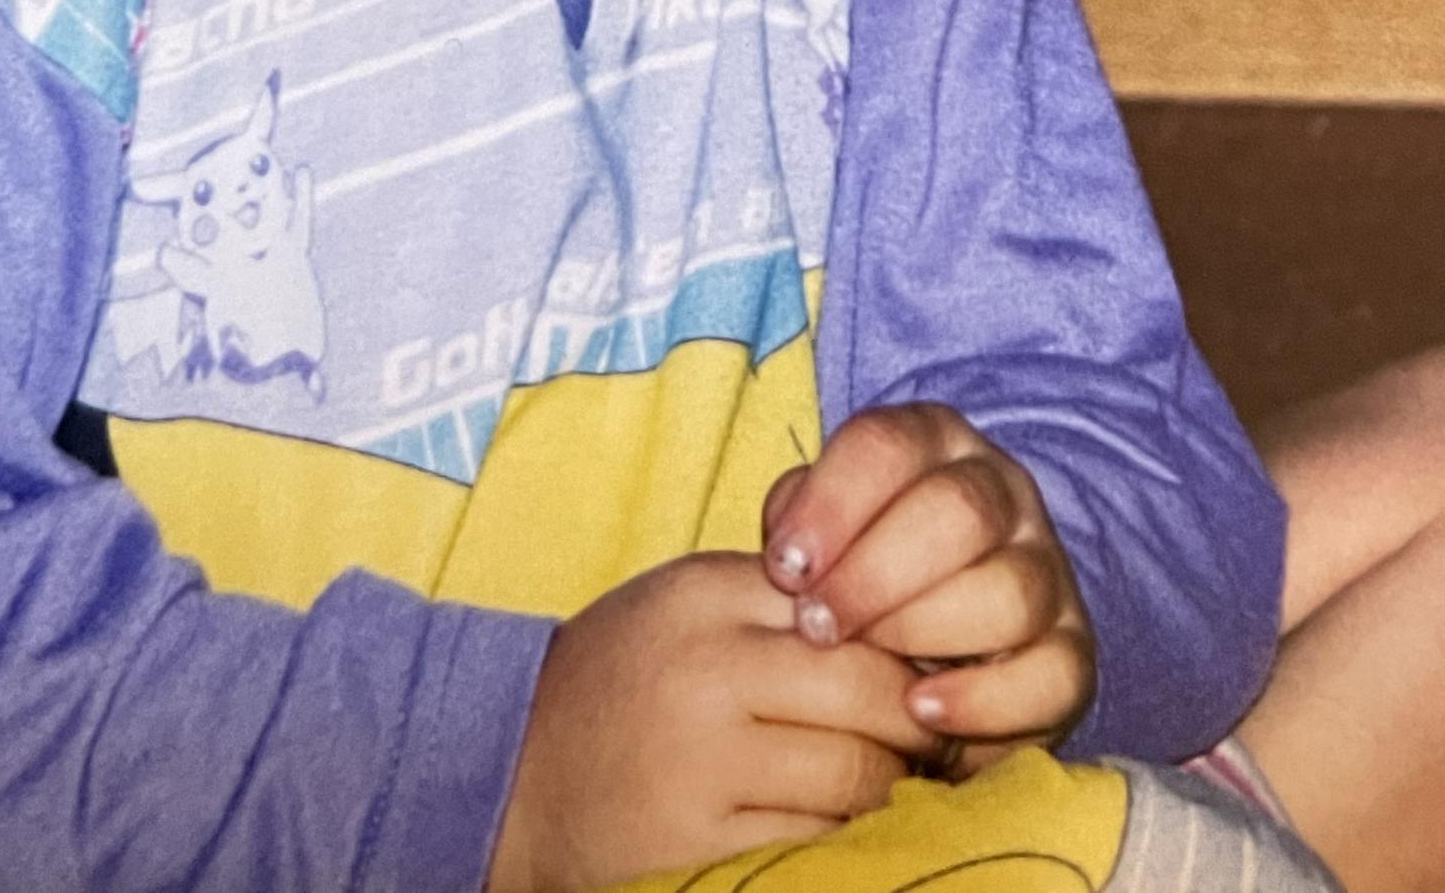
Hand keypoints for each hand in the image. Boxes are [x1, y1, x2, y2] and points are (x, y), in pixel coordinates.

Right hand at [486, 550, 945, 890]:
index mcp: (705, 595)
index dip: (907, 643)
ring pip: (859, 778)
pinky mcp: (697, 849)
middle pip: (872, 693)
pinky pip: (818, 847)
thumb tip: (911, 621)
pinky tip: (839, 835)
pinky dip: (845, 845)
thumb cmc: (623, 682)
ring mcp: (700, 764)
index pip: (855, 605)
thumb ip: (781, 601)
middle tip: (932, 742)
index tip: (926, 670)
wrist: (512, 775)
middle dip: (917, 725)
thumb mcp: (687, 608)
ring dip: (892, 791)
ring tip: (892, 790)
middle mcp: (705, 669)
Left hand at [759, 405, 1096, 771]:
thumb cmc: (854, 575)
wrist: (916, 657)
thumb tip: (792, 550)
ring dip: (923, 632)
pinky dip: (983, 700)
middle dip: (874, 574)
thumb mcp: (820, 531)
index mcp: (936, 441)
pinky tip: (920, 711)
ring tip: (866, 668)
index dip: (831, 504)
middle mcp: (1003, 490)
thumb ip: (797, 518)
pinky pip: (1052, 675)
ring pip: (1009, 590)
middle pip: (958, 510)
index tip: (785, 568)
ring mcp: (1049, 569)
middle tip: (817, 625)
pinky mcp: (1075, 653)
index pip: (888, 444)